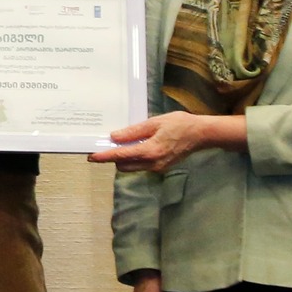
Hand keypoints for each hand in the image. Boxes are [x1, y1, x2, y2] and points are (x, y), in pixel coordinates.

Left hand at [90, 111, 246, 172]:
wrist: (201, 135)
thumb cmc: (180, 124)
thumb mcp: (155, 122)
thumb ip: (134, 131)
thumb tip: (114, 137)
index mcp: (149, 151)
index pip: (120, 156)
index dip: (104, 156)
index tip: (91, 156)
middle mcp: (152, 163)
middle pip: (123, 166)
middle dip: (112, 158)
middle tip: (103, 146)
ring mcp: (157, 168)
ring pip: (132, 167)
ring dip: (123, 159)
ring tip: (118, 145)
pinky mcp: (161, 167)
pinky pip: (141, 166)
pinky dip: (134, 159)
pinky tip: (134, 146)